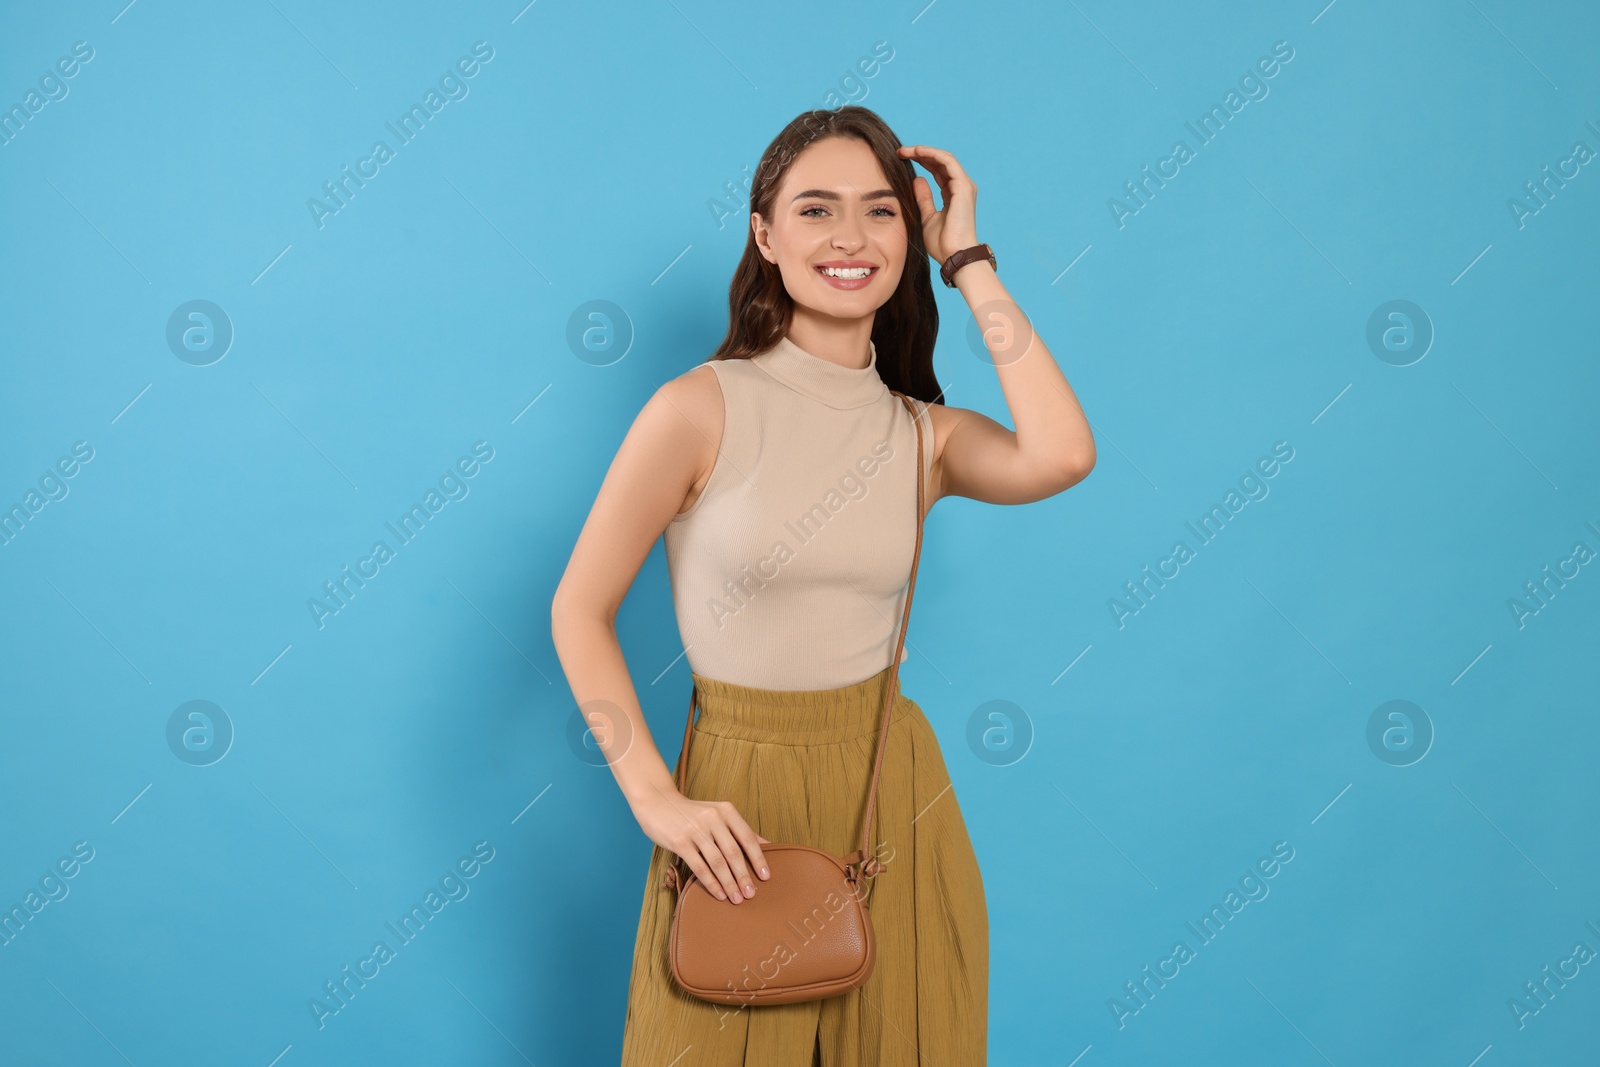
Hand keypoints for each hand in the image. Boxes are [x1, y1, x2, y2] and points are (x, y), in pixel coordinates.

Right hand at [635, 783, 770, 903]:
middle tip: (751, 894)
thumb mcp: (718, 813)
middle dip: (744, 876)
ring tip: (737, 898)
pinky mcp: (680, 842)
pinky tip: (718, 894)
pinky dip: (711, 883)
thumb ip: (739, 829)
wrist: (658, 803)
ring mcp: (696, 830)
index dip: (758, 859)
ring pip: (718, 863)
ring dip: (729, 883)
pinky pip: (699, 867)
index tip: (766, 877)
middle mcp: (713, 818)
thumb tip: (767, 845)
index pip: (747, 838)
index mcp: (726, 811)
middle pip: (734, 853)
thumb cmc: (692, 813)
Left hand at [896, 143, 980, 265]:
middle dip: (920, 154)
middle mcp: (961, 188)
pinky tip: (917, 152)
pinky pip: (947, 162)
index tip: (902, 159)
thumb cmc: (943, 243)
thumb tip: (917, 180)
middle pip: (940, 163)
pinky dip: (932, 154)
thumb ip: (924, 198)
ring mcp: (964, 186)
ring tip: (905, 150)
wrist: (954, 255)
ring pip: (944, 159)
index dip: (921, 162)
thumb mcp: (927, 217)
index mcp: (954, 195)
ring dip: (924, 151)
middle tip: (900, 151)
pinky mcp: (963, 186)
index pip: (938, 171)